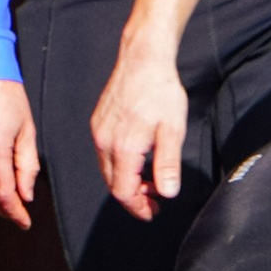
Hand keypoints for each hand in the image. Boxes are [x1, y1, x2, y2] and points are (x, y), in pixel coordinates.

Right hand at [91, 36, 187, 222]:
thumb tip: (168, 192)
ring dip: (126, 182)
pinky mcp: (98, 123)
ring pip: (108, 170)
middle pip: (113, 185)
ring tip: (149, 182)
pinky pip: (105, 154)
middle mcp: (104, 142)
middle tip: (155, 200)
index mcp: (123, 147)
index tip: (153, 212)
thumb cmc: (161, 91)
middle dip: (133, 198)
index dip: (138, 207)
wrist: (143, 59)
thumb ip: (168, 164)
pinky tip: (137, 161)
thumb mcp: (173, 129)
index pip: (123, 192)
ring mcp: (98, 132)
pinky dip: (119, 166)